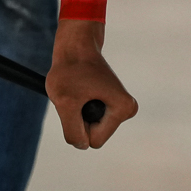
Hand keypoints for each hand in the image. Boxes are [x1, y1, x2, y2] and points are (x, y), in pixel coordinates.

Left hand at [46, 20, 137, 148]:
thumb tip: (82, 145)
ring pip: (88, 126)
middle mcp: (125, 110)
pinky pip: (86, 116)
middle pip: (93, 134)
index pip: (94, 140)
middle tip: (76, 92)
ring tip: (77, 89)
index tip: (77, 97)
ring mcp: (117, 107)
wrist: (75, 44)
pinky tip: (80, 87)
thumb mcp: (65, 102)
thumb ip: (72, 130)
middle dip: (78, 117)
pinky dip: (77, 105)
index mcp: (123, 110)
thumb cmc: (70, 69)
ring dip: (76, 111)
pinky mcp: (108, 102)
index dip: (78, 123)